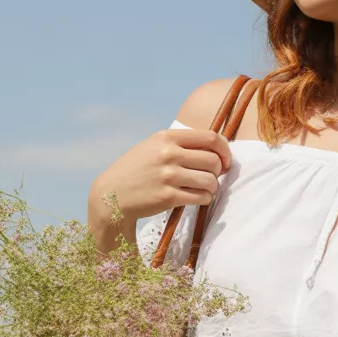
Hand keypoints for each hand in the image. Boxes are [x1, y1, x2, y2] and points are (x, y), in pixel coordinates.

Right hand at [89, 125, 232, 226]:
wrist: (112, 195)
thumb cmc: (137, 170)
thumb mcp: (153, 146)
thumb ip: (180, 144)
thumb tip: (215, 148)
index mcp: (167, 137)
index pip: (211, 138)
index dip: (225, 150)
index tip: (225, 160)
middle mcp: (168, 154)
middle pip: (214, 161)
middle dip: (219, 171)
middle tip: (211, 177)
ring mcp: (168, 176)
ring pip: (210, 181)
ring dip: (212, 187)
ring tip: (204, 189)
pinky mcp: (168, 197)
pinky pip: (201, 197)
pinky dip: (205, 199)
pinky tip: (197, 198)